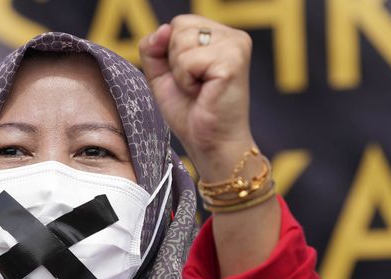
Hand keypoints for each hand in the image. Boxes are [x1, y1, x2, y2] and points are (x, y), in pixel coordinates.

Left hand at [139, 15, 254, 180]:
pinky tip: (203, 93)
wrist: (210, 144)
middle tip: (194, 86)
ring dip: (181, 72)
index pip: (179, 23)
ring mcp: (236, 46)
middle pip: (180, 26)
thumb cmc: (190, 112)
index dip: (170, 53)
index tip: (189, 78)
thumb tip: (163, 29)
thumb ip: (154, 48)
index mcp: (220, 36)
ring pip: (182, 41)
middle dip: (175, 61)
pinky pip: (188, 60)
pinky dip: (186, 81)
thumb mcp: (162, 75)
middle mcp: (233, 36)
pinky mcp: (233, 60)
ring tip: (199, 89)